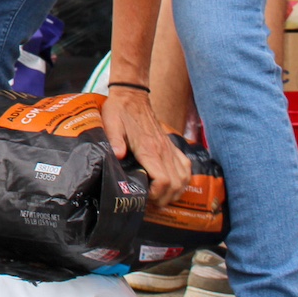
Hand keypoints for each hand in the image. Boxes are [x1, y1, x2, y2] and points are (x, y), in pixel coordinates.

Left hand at [102, 86, 190, 206]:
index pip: (163, 180)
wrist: (132, 95)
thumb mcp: (111, 123)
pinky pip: (186, 167)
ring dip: (175, 192)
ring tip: (160, 196)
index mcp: (149, 149)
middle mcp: (163, 151)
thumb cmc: (119, 111)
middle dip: (164, 198)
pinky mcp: (171, 145)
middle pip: (175, 185)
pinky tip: (173, 183)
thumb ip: (114, 140)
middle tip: (150, 201)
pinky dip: (183, 179)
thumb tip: (117, 155)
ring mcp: (169, 148)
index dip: (156, 194)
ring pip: (184, 178)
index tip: (145, 196)